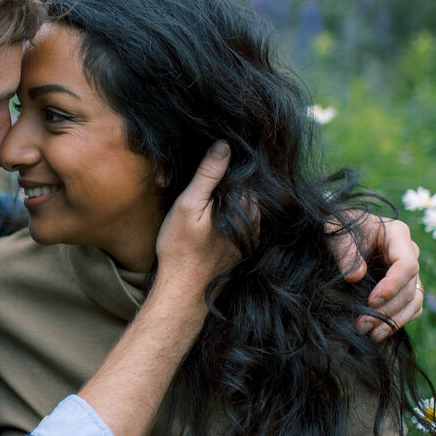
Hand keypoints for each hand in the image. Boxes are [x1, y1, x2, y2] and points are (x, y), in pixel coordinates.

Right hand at [154, 141, 237, 299]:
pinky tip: (212, 218)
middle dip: (229, 180)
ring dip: (231, 197)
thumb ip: (208, 176)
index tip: (209, 161)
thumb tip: (224, 145)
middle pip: (247, 188)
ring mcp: (252, 235)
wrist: (184, 290)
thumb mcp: (189, 206)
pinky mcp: (245, 246)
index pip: (244, 172)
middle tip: (203, 181)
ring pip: (246, 204)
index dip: (227, 163)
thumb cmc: (181, 248)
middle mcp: (254, 220)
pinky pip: (243, 220)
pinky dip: (232, 213)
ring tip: (206, 200)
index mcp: (244, 206)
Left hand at [331, 213, 422, 340]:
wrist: (338, 231)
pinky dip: (397, 320)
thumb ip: (345, 251)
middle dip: (388, 308)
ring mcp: (408, 270)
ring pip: (414, 300)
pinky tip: (379, 333)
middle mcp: (409, 252)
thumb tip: (356, 277)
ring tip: (372, 334)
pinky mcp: (403, 285)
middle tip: (363, 324)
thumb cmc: (338, 227)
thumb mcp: (335, 232)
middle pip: (411, 286)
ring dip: (395, 320)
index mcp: (397, 234)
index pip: (406, 264)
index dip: (393, 286)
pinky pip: (411, 306)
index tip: (372, 301)